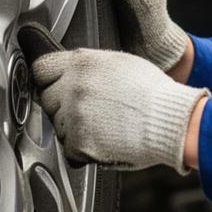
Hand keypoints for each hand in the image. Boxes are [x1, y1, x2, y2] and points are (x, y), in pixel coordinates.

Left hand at [32, 47, 207, 173]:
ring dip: (72, 127)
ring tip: (101, 125)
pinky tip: (102, 140)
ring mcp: (73, 115)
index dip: (49, 79)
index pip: (41, 68)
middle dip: (62, 105)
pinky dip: (81, 149)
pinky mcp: (78, 141)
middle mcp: (73, 86)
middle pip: (47, 98)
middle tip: (89, 110)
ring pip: (57, 124)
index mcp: (82, 62)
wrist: (169, 120)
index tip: (54, 85)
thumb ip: (89, 65)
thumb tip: (73, 71)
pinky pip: (67, 148)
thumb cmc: (152, 93)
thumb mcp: (119, 63)